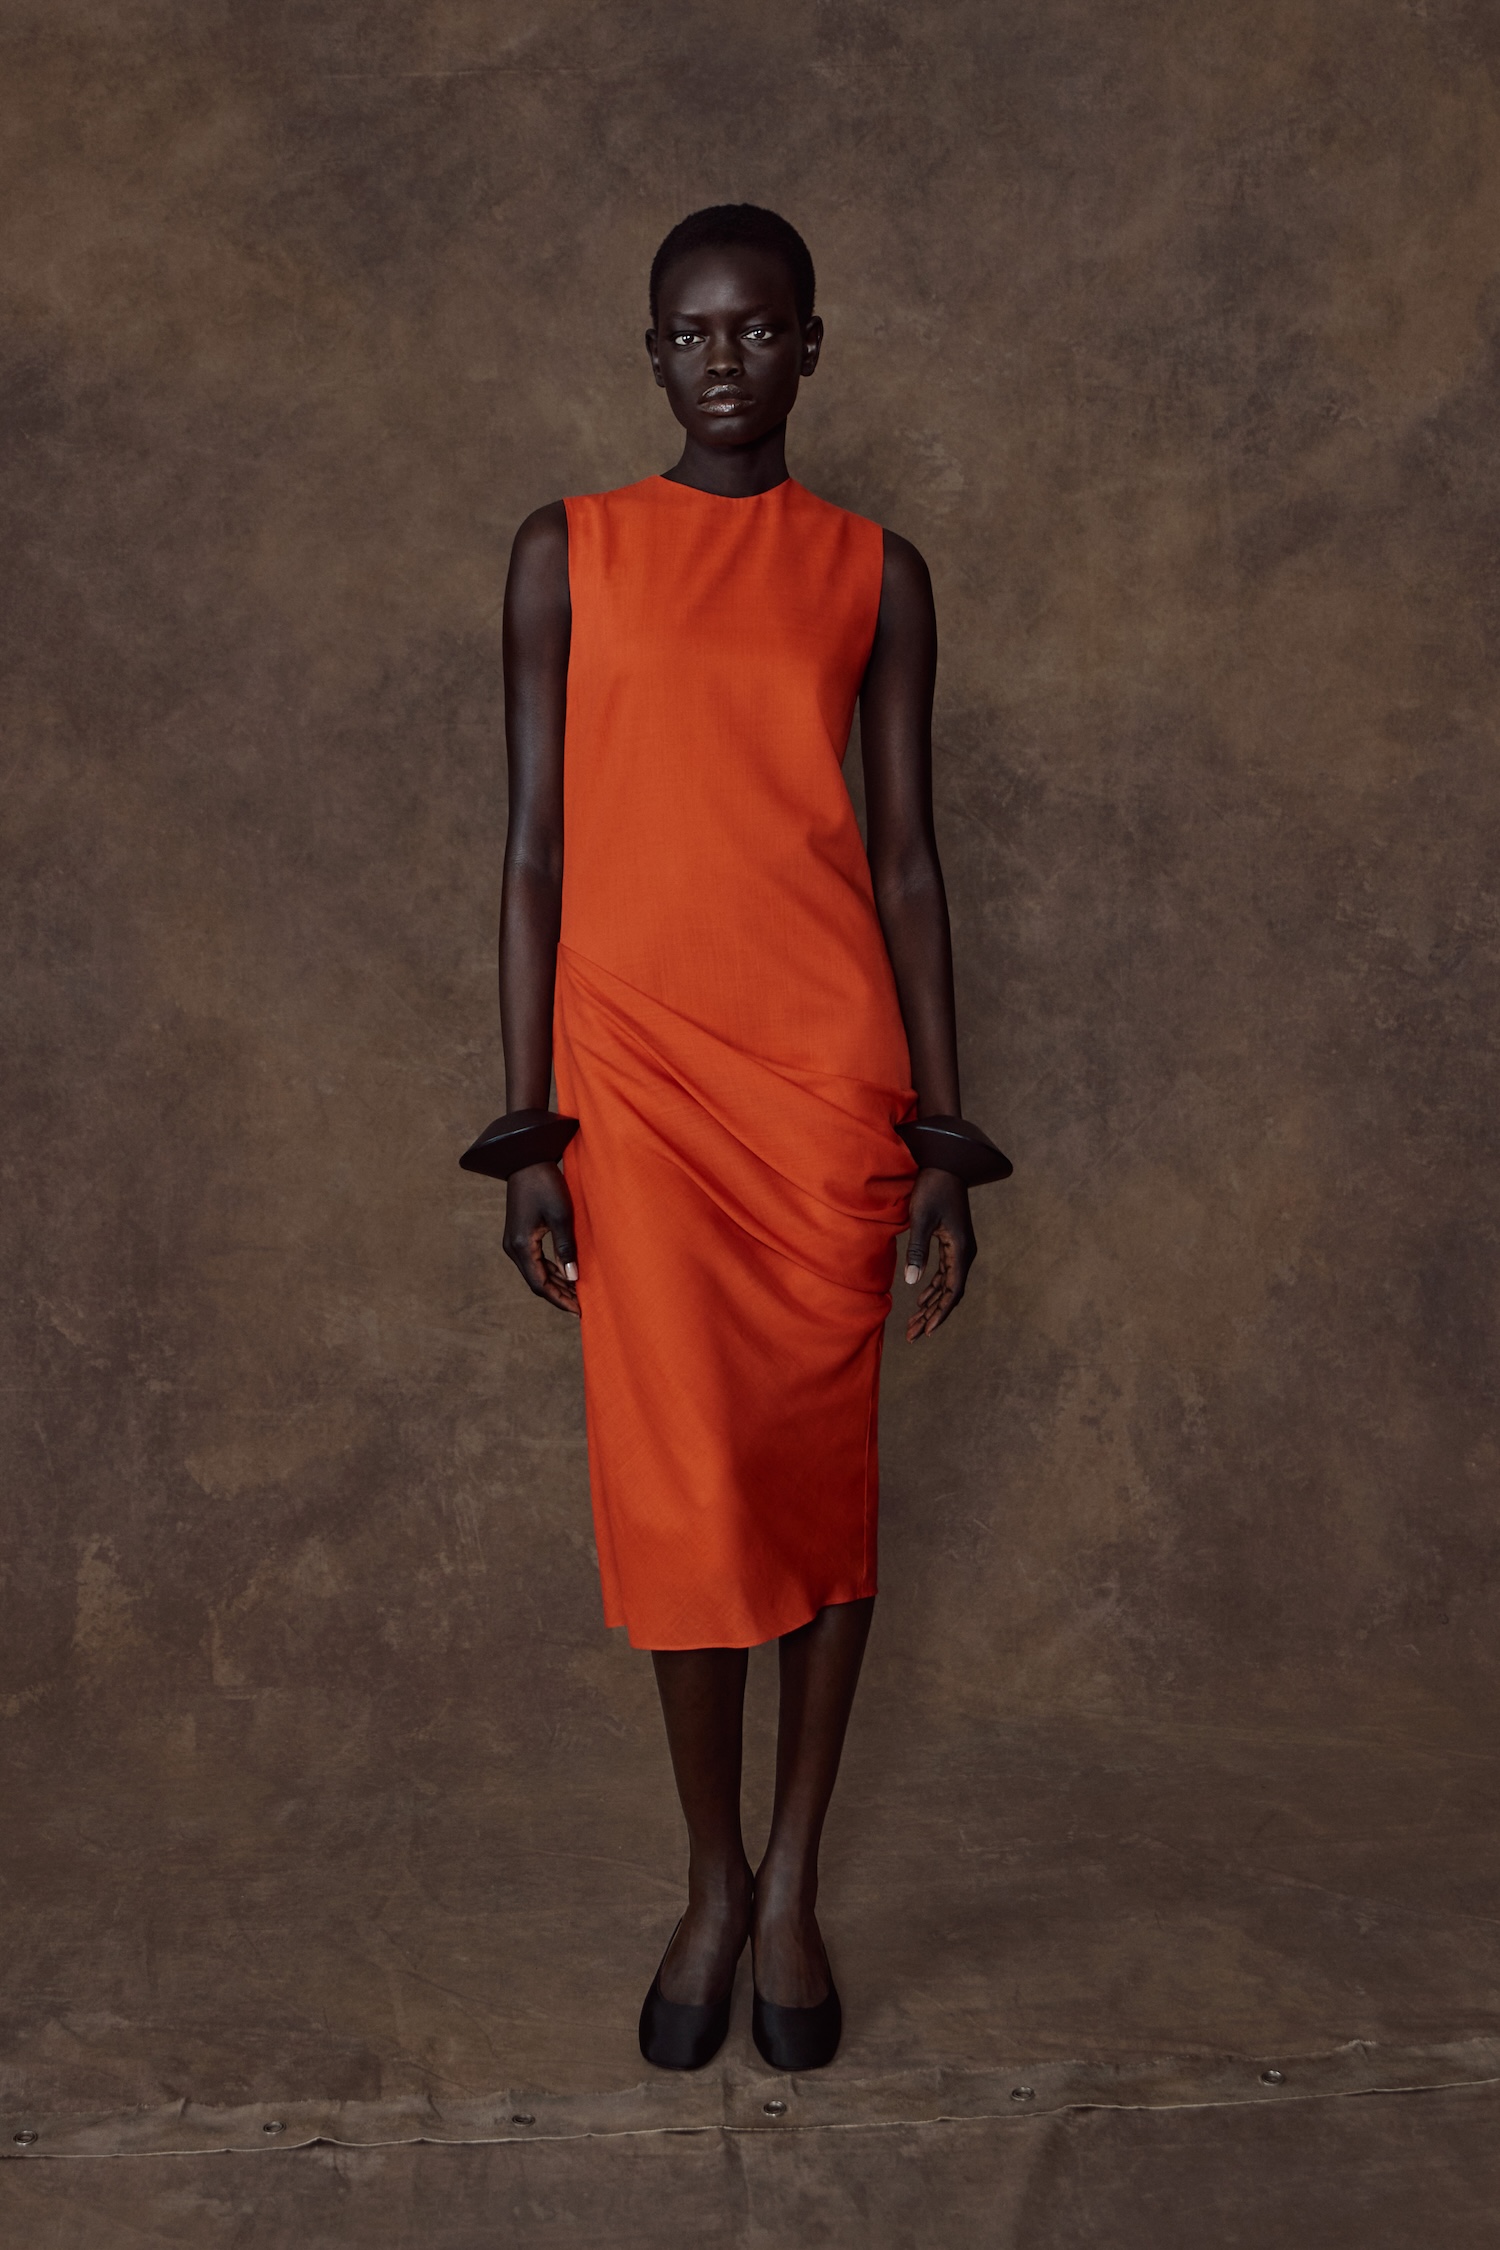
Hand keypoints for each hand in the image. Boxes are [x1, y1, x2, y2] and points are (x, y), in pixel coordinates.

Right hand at [503, 1162, 579, 1315]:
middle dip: (559, 1295)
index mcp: (521, 1246)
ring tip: (578, 1294)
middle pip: (537, 1281)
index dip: (560, 1299)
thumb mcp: (561, 1216)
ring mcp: (514, 1242)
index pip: (540, 1284)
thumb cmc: (545, 1184)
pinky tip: (567, 1274)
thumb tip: (573, 1278)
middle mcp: (513, 1248)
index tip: (579, 1310)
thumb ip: (566, 1248)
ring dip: (556, 1283)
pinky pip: (535, 1260)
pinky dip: (551, 1270)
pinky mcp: (519, 1235)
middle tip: (582, 1306)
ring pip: (536, 1272)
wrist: (526, 1159)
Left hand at [903, 1167, 976, 1339]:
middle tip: (913, 1335)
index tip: (925, 1331)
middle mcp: (964, 1252)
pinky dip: (933, 1287)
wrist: (944, 1164)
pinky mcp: (952, 1242)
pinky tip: (921, 1299)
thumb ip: (918, 1251)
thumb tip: (913, 1284)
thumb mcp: (921, 1219)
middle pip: (950, 1293)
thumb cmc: (931, 1188)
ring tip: (913, 1323)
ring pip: (947, 1285)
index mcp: (961, 1249)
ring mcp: (959, 1247)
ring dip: (931, 1304)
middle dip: (932, 1315)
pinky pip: (945, 1272)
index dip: (940, 1313)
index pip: (953, 1291)